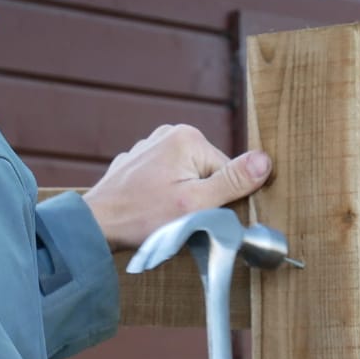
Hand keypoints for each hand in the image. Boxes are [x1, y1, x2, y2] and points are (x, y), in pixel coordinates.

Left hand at [83, 124, 272, 250]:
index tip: (201, 216)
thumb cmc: (142, 218)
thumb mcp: (196, 205)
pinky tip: (148, 211)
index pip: (227, 171)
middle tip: (178, 219)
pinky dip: (161, 197)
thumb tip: (265, 161)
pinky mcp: (137, 163)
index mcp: (188, 137)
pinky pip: (164, 180)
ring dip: (180, 200)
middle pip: (206, 173)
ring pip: (185, 178)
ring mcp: (150, 146)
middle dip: (199, 199)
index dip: (220, 200)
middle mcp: (168, 133)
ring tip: (160, 216)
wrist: (94, 225)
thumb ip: (232, 182)